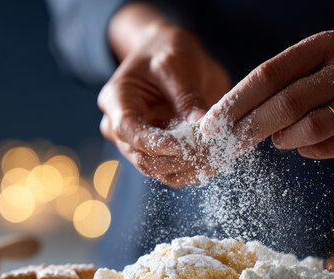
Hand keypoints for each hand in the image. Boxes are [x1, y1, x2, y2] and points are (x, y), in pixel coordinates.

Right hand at [99, 4, 229, 186]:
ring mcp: (138, 144)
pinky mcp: (158, 152)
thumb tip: (203, 126)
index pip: (128, 130)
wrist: (169, 54)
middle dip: (176, 159)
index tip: (184, 145)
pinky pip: (173, 171)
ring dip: (188, 168)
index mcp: (116, 101)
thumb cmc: (167, 51)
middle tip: (209, 152)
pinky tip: (215, 161)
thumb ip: (187, 96)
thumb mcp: (177, 65)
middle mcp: (121, 128)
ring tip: (216, 157)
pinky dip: (193, 170)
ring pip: (159, 171)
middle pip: (142, 158)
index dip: (154, 142)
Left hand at [200, 28, 333, 158]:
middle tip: (228, 143)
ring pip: (309, 129)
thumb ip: (283, 81)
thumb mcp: (319, 58)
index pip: (267, 75)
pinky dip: (307, 148)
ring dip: (282, 139)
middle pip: (285, 104)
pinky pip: (330, 147)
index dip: (234, 102)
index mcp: (325, 45)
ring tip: (279, 138)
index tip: (209, 125)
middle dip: (248, 128)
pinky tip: (306, 142)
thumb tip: (236, 117)